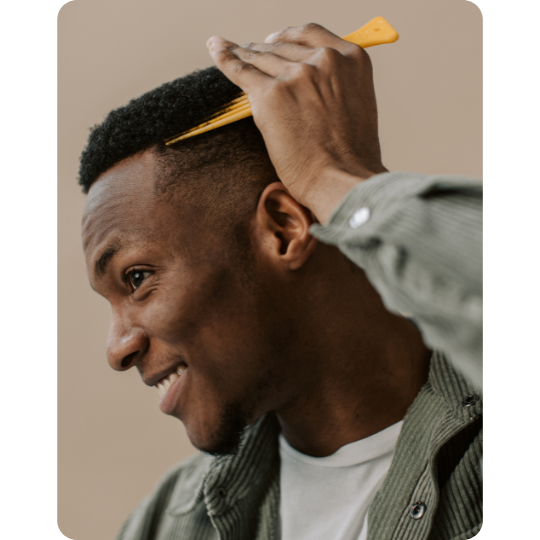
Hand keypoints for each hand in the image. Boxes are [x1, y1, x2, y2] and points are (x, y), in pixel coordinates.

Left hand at [207, 23, 387, 222]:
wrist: (342, 179)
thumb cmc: (350, 156)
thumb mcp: (357, 104)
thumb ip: (336, 84)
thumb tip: (309, 83)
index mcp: (351, 59)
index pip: (309, 34)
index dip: (286, 37)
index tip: (275, 41)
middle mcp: (324, 60)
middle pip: (281, 46)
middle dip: (263, 51)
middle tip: (249, 54)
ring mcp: (296, 75)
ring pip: (260, 58)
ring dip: (243, 55)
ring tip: (229, 52)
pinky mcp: (270, 95)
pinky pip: (240, 70)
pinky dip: (225, 58)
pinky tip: (215, 49)